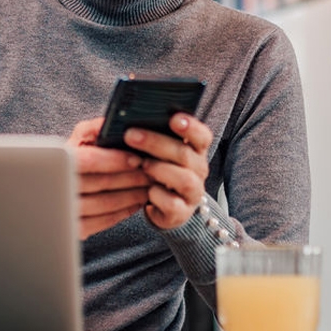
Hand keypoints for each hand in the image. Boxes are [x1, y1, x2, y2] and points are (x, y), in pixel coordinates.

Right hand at [66, 118, 150, 239]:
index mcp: (56, 162)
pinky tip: (135, 203)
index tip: (137, 158)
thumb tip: (113, 122)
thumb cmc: (66, 161)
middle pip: (101, 183)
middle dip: (132, 177)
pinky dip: (122, 212)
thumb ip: (93, 129)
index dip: (115, 160)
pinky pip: (102, 222)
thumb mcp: (75, 140)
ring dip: (132, 195)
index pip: (89, 160)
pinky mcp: (73, 229)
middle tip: (152, 172)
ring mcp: (64, 211)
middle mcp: (56, 187)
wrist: (46, 194)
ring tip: (148, 187)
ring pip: (105, 204)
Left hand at [121, 113, 211, 229]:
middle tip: (131, 135)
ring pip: (184, 179)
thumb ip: (152, 135)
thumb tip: (127, 121)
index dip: (190, 127)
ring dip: (160, 170)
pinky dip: (157, 196)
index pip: (202, 136)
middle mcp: (198, 170)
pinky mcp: (181, 212)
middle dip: (156, 143)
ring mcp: (192, 193)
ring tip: (141, 165)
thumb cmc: (157, 170)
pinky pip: (173, 204)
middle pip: (185, 154)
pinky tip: (146, 191)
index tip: (173, 119)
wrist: (161, 206)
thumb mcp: (157, 152)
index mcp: (194, 151)